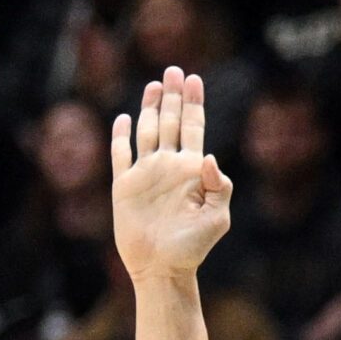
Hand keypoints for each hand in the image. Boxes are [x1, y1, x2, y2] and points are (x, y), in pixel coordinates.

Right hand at [113, 69, 231, 281]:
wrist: (161, 269)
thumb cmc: (193, 247)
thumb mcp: (217, 217)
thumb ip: (219, 187)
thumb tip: (209, 156)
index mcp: (191, 170)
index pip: (193, 127)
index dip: (194, 103)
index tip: (194, 79)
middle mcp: (168, 166)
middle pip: (170, 121)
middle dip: (173, 96)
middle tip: (174, 70)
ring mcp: (145, 175)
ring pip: (146, 132)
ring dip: (149, 108)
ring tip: (155, 85)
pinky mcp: (124, 187)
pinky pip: (121, 155)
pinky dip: (121, 136)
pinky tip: (124, 119)